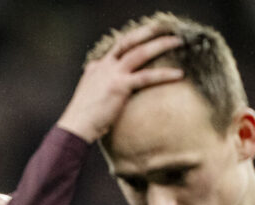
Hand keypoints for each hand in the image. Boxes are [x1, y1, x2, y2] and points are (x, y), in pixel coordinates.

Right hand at [57, 24, 183, 142]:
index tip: (146, 39)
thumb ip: (100, 90)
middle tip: (163, 27)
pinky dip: (164, 74)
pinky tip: (179, 74)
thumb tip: (110, 98)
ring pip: (139, 52)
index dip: (131, 43)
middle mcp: (103, 66)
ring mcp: (111, 74)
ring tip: (177, 41)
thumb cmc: (83, 120)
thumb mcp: (89, 98)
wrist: (76, 127)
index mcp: (96, 68)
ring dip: (160, 44)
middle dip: (147, 32)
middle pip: (128, 42)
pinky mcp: (119, 86)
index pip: (115, 50)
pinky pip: (147, 77)